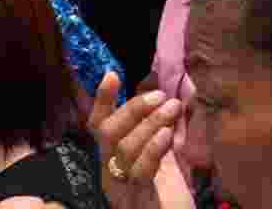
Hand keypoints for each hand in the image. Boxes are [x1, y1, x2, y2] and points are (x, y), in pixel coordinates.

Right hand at [87, 72, 185, 208]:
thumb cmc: (170, 198)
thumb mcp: (164, 157)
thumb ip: (160, 126)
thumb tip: (164, 89)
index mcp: (111, 159)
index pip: (98, 125)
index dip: (102, 100)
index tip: (112, 75)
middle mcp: (109, 171)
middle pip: (108, 132)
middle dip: (133, 108)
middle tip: (161, 95)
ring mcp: (120, 187)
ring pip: (124, 147)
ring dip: (151, 123)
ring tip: (173, 108)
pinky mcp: (137, 201)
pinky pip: (140, 170)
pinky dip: (153, 148)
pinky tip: (168, 134)